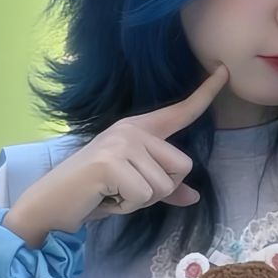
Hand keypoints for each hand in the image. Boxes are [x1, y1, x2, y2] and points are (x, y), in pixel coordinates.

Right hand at [7, 66, 228, 235]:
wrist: (52, 202)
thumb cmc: (94, 192)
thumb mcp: (136, 188)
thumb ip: (164, 188)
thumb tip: (194, 196)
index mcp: (139, 129)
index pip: (181, 111)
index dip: (205, 93)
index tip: (225, 71)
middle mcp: (133, 130)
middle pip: (182, 167)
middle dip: (160, 190)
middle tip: (125, 189)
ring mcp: (122, 143)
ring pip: (164, 186)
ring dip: (140, 201)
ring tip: (113, 192)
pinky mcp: (112, 162)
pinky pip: (144, 196)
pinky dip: (127, 206)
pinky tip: (106, 197)